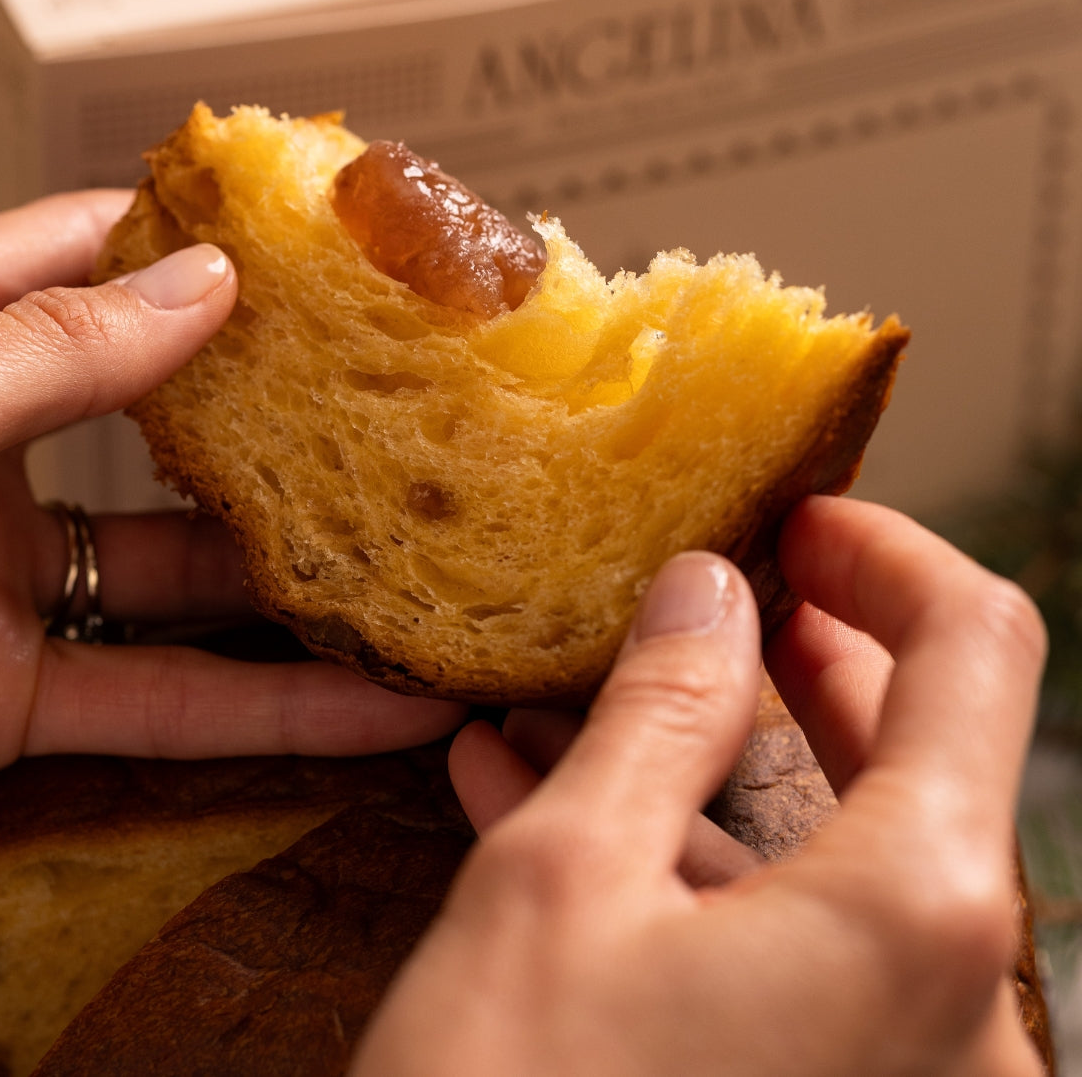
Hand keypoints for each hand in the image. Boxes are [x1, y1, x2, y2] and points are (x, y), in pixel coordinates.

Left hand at [0, 192, 462, 827]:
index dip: (189, 237)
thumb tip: (202, 284)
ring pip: (179, 571)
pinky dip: (266, 711)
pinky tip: (370, 710)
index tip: (307, 235)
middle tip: (397, 397)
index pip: (79, 254)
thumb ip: (54, 346)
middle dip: (274, 412)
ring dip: (295, 582)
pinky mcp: (1, 695)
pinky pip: (157, 698)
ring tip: (417, 564)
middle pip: (156, 415)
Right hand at [352, 498, 1045, 1076]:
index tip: (797, 518)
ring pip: (844, 857)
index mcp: (925, 914)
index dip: (886, 555)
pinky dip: (703, 872)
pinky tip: (564, 810)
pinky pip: (799, 954)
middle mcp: (963, 1010)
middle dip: (802, 661)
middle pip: (920, 756)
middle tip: (709, 601)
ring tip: (594, 698)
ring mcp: (911, 1076)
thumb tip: (709, 589)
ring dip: (720, 766)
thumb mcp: (564, 880)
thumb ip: (659, 708)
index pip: (976, 650)